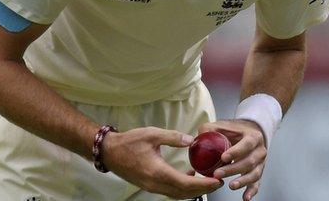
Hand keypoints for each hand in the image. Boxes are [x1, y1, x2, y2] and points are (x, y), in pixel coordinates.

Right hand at [102, 126, 223, 199]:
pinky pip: (171, 191)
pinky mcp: (150, 186)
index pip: (186, 184)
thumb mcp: (152, 134)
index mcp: (158, 172)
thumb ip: (172, 137)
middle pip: (184, 194)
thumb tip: (191, 140)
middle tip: (218, 181)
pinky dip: (183, 187)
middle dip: (204, 189)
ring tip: (207, 179)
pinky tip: (189, 174)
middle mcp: (155, 184)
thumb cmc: (129, 142)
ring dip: (194, 190)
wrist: (110, 152)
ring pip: (178, 195)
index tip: (217, 180)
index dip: (204, 184)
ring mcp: (152, 187)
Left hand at [198, 119, 266, 200]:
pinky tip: (245, 197)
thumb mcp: (222, 125)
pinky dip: (251, 191)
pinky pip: (256, 184)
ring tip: (231, 185)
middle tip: (218, 174)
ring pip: (254, 174)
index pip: (246, 144)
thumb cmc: (234, 131)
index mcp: (253, 136)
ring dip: (242, 181)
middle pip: (249, 161)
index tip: (223, 157)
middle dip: (233, 169)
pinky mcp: (258, 172)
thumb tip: (196, 138)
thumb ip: (209, 130)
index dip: (236, 152)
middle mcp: (259, 150)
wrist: (248, 133)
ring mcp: (260, 163)